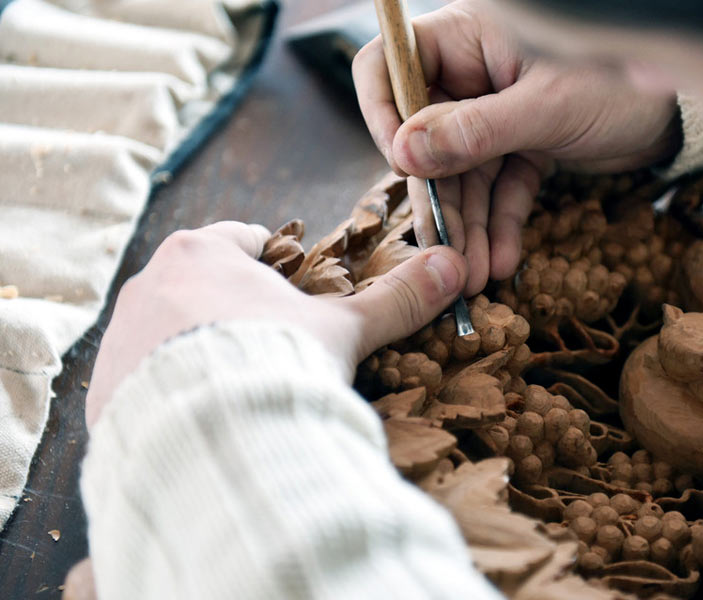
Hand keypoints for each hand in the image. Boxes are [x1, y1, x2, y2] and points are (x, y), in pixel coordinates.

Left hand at [85, 221, 466, 427]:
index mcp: (203, 250)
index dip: (280, 271)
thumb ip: (395, 299)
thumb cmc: (278, 363)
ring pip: (170, 332)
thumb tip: (452, 266)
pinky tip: (207, 423)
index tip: (299, 303)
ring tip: (243, 394)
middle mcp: (149, 283)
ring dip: (202, 353)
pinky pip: (143, 382)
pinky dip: (173, 396)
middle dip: (240, 314)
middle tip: (278, 354)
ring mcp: (120, 337)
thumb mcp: (344, 329)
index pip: (246, 241)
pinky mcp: (103, 390)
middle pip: (205, 286)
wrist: (212, 441)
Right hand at [353, 0, 680, 295]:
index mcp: (465, 39)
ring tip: (476, 277)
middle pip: (426, 141)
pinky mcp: (521, 146)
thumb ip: (474, 131)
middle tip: (447, 258)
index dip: (383, 115)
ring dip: (470, 228)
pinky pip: (500, 188)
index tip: (400, 166)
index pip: (389, 67)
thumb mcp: (546, 106)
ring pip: (463, 175)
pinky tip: (504, 261)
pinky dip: (502, 224)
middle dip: (441, 203)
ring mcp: (494, 114)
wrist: (681, 108)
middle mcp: (470, 76)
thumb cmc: (620, 77)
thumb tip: (402, 154)